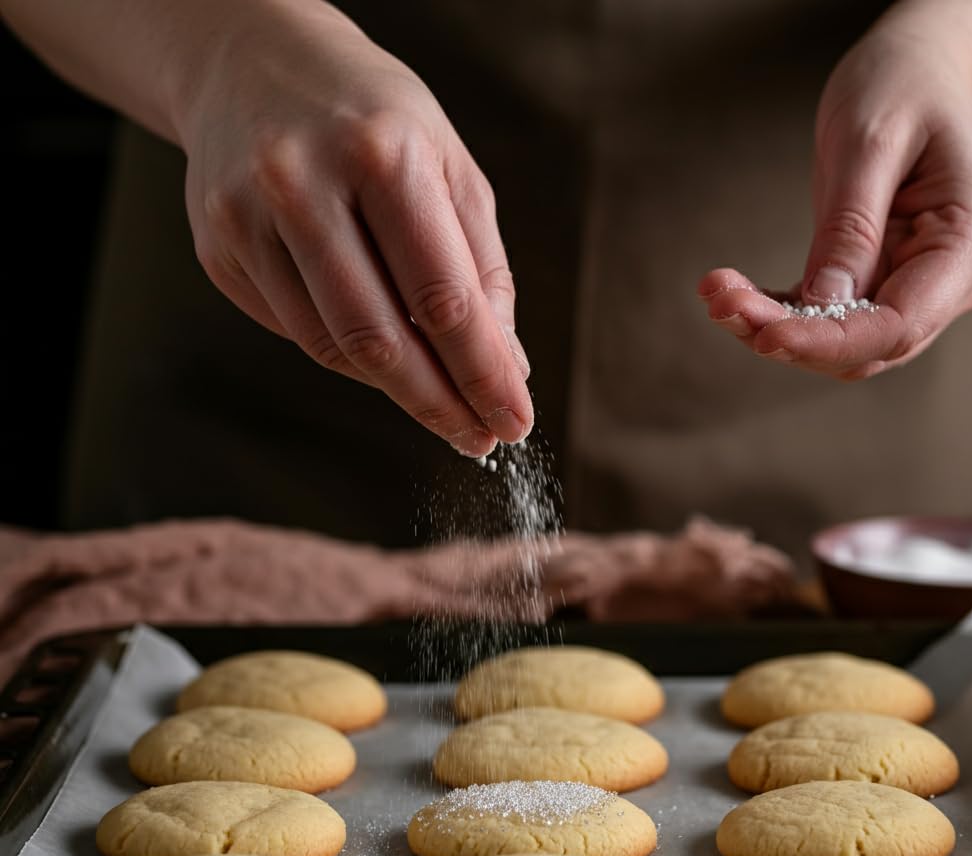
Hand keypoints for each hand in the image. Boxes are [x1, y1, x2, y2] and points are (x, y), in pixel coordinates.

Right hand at [179, 2, 531, 453]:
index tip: (513, 421)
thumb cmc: (372, 118)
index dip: (483, 375)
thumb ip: (480, 269)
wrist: (251, 63)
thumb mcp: (448, 169)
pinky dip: (350, 357)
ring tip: (440, 402)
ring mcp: (247, 218)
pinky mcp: (217, 249)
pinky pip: (297, 333)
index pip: (443, 298)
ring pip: (333, 348)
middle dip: (439, 405)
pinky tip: (382, 354)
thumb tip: (504, 365)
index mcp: (381, 153)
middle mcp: (303, 183)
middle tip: (478, 438)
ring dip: (397, 389)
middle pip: (381, 339)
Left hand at [698, 17, 971, 379]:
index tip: (766, 334)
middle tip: (721, 301)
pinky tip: (729, 289)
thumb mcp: (870, 145)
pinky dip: (773, 310)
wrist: (910, 73)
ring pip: (837, 340)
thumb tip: (825, 304)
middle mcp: (947, 280)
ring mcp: (910, 286)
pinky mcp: (871, 283)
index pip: (899, 325)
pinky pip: (819, 316)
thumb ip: (851, 229)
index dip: (831, 341)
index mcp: (967, 244)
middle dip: (789, 334)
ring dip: (771, 326)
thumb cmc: (901, 90)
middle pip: (865, 344)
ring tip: (717, 291)